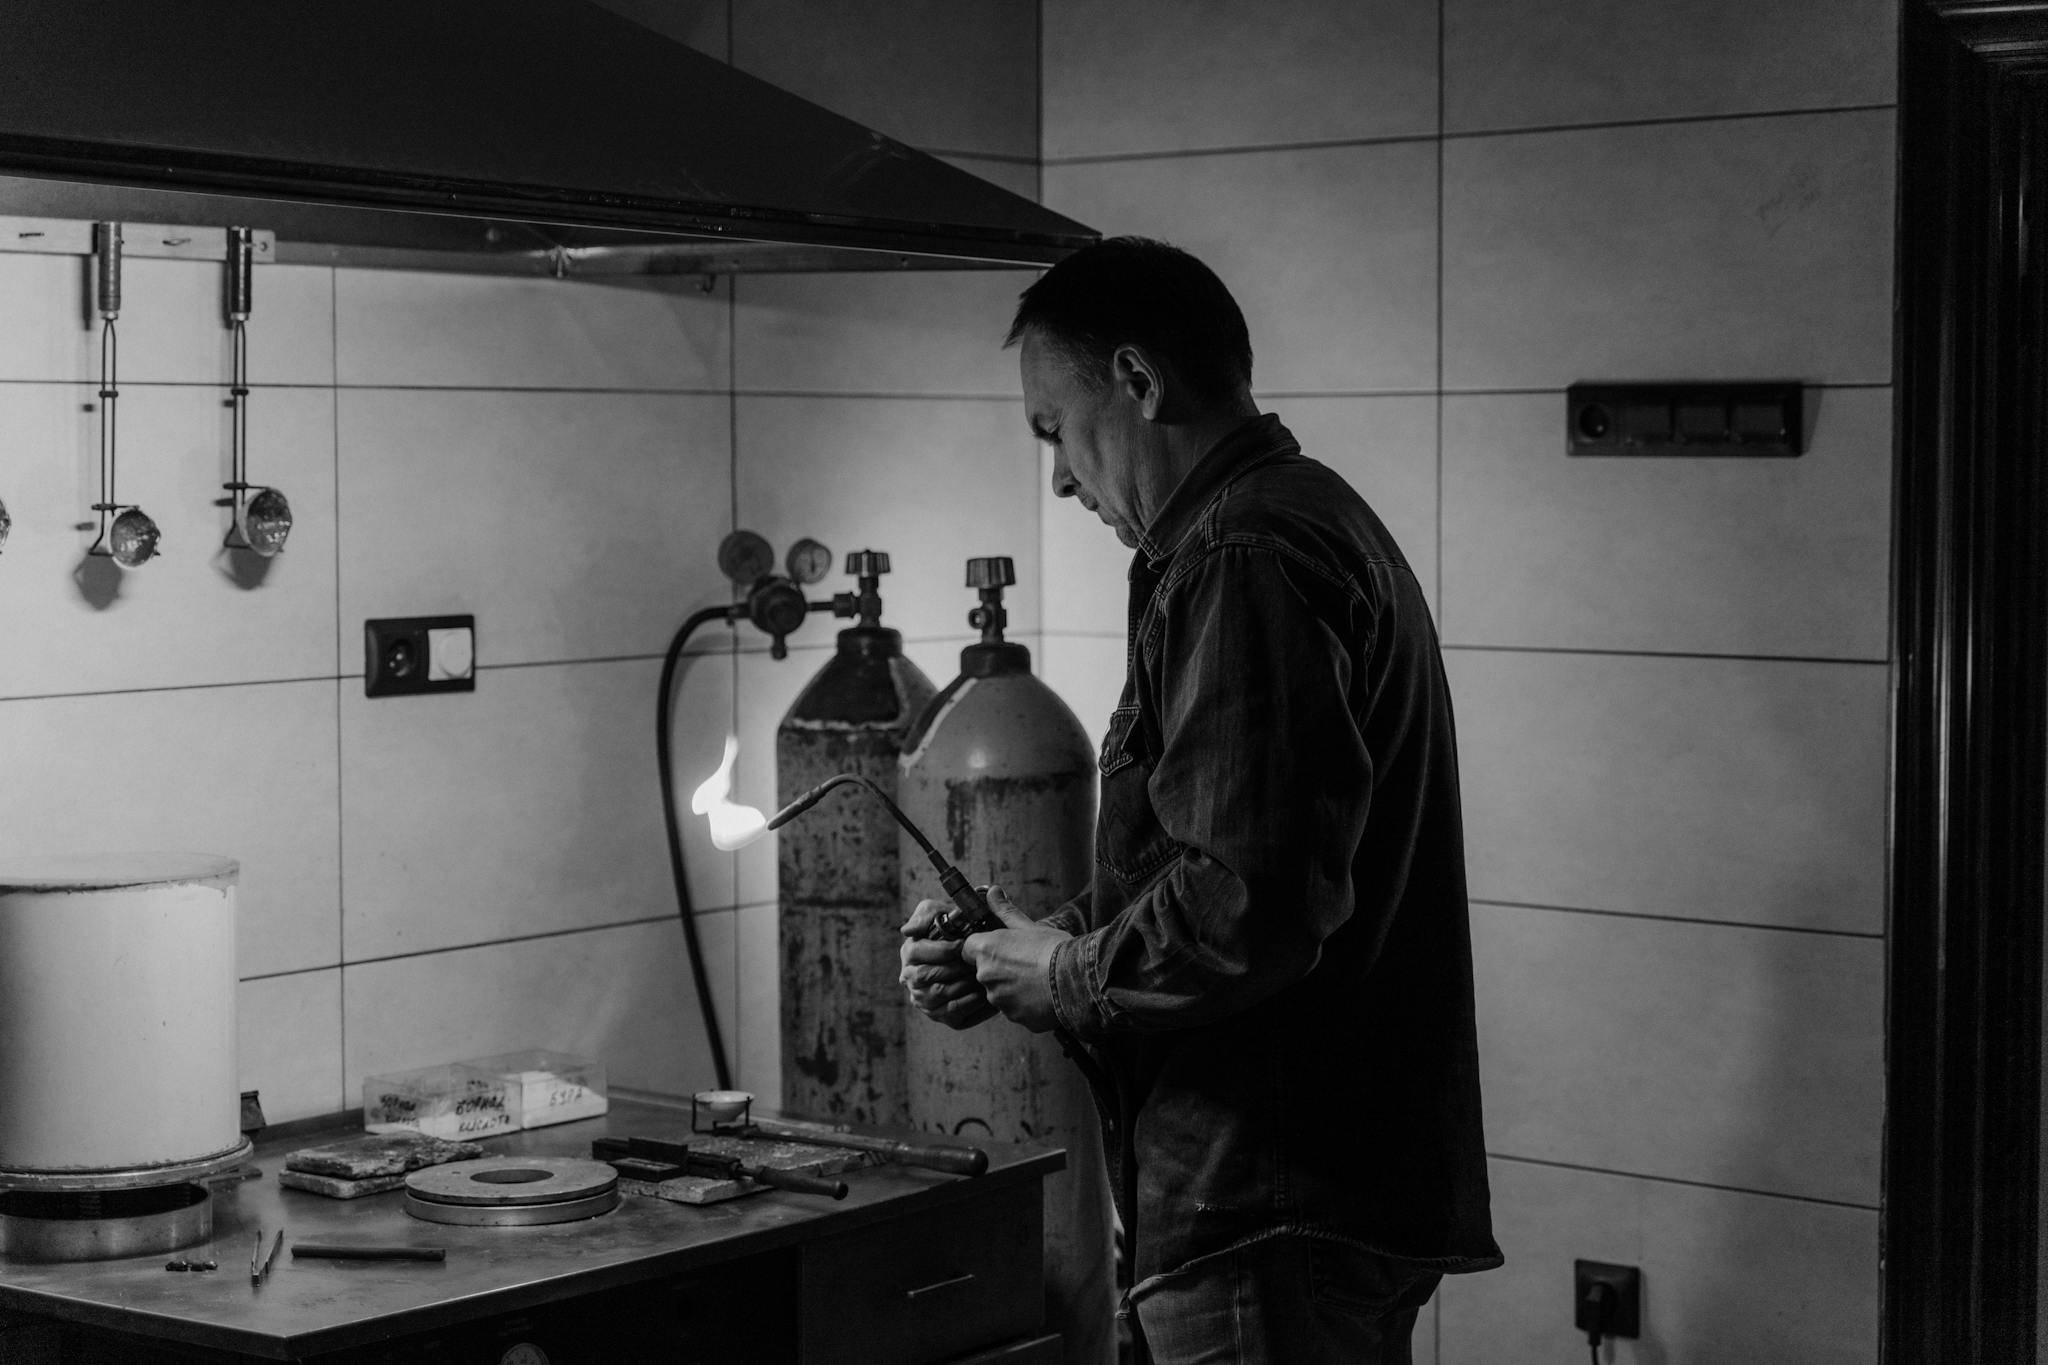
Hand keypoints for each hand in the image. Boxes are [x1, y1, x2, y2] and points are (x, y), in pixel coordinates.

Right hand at [901, 898, 996, 1029]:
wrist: (979, 950)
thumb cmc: (958, 928)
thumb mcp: (941, 912)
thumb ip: (926, 914)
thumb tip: (907, 930)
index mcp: (910, 952)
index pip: (916, 952)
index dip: (940, 949)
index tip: (962, 944)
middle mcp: (911, 978)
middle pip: (927, 976)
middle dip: (954, 967)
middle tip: (975, 961)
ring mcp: (924, 1000)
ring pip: (940, 995)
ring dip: (963, 984)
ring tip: (983, 975)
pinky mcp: (942, 1016)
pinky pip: (954, 1013)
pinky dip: (972, 1003)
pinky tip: (987, 992)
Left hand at [960, 886, 1068, 1033]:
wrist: (1076, 980)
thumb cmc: (1053, 949)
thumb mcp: (1028, 925)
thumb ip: (1005, 911)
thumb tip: (993, 892)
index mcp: (986, 951)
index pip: (968, 949)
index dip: (984, 948)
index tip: (1000, 948)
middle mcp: (986, 977)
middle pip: (985, 972)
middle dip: (1000, 969)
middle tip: (1025, 963)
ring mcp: (999, 1000)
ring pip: (1000, 993)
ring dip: (1012, 988)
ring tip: (1038, 979)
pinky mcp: (1015, 1017)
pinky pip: (1016, 1010)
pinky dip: (1025, 1004)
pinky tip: (1044, 995)